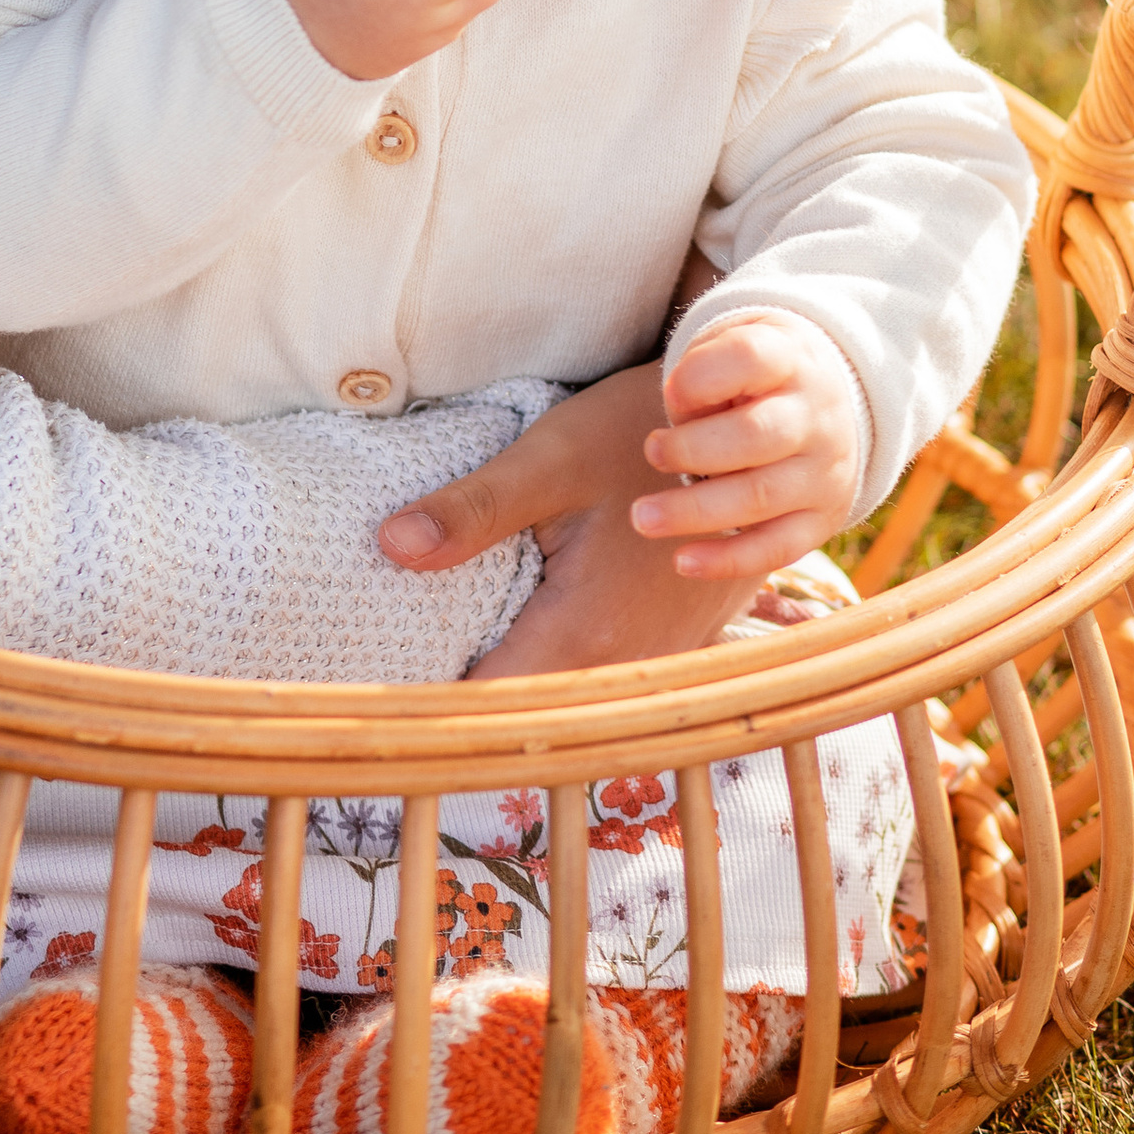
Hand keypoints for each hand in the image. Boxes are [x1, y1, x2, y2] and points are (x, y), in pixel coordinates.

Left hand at [375, 363, 750, 674]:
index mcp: (587, 629)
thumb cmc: (634, 434)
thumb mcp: (546, 459)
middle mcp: (629, 662)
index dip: (440, 701)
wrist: (741, 424)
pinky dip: (568, 666)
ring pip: (574, 697)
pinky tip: (535, 635)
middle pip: (533, 709)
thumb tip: (392, 546)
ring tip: (465, 653)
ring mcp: (662, 658)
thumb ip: (472, 511)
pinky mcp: (678, 642)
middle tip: (416, 663)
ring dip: (524, 682)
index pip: (495, 703)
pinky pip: (610, 676)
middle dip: (474, 695)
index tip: (394, 684)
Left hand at [631, 310, 862, 584]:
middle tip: (652, 453)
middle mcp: (816, 416)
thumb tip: (679, 423)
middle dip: (692, 450)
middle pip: (756, 435)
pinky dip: (728, 560)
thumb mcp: (733, 349)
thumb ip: (703, 375)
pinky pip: (777, 548)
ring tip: (643, 517)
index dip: (700, 377)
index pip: (751, 358)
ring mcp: (825, 472)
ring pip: (761, 496)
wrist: (831, 401)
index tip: (670, 392)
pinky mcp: (823, 519)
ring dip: (695, 511)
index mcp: (791, 358)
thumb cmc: (755, 375)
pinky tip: (682, 561)